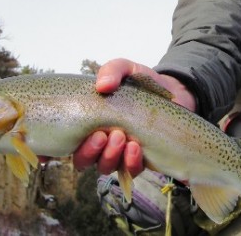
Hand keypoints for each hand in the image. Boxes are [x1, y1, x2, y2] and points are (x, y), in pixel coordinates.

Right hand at [72, 58, 195, 175]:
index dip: (67, 148)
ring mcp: (119, 153)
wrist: (173, 92)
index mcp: (90, 122)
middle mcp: (101, 142)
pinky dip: (131, 162)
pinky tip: (136, 147)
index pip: (70, 143)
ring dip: (110, 156)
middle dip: (91, 151)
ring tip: (123, 138)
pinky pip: (130, 171)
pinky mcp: (139, 161)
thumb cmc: (142, 83)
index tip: (81, 137)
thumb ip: (112, 70)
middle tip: (105, 134)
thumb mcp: (127, 69)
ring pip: (105, 166)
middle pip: (84, 160)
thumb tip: (102, 85)